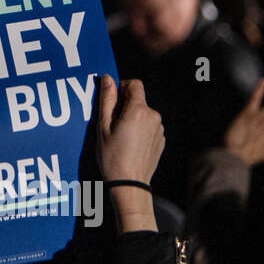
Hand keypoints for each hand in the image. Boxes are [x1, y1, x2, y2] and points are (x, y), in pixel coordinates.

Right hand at [96, 75, 163, 233]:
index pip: (134, 84)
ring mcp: (159, 129)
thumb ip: (106, 100)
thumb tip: (107, 79)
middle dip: (124, 106)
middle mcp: (153, 117)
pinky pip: (149, 126)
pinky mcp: (161, 140)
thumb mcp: (103, 127)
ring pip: (144, 113)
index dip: (121, 87)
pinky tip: (129, 144)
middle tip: (111, 124)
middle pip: (138, 100)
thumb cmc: (112, 157)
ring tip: (120, 136)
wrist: (130, 184)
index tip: (111, 100)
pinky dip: (139, 129)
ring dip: (132, 118)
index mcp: (138, 111)